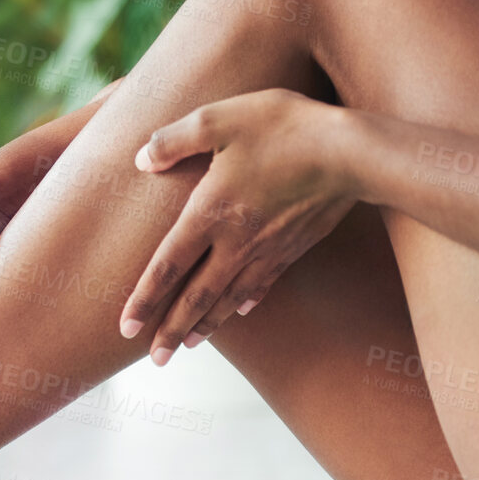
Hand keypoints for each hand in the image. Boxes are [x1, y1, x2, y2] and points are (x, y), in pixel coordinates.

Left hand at [121, 89, 362, 364]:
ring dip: (206, 324)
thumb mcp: (219, 118)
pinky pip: (263, 282)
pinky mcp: (294, 246)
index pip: (166, 267)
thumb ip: (174, 140)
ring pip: (229, 297)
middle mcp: (236, 241)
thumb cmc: (283, 127)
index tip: (125, 330)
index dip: (144, 300)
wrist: (353, 152)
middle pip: (196, 296)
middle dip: (172, 330)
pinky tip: (241, 311)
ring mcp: (268, 248)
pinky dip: (246, 301)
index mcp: (209, 214)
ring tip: (187, 346)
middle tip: (154, 361)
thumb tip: (140, 160)